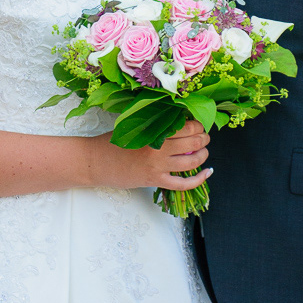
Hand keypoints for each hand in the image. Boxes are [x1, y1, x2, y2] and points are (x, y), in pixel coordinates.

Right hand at [85, 121, 210, 190]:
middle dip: (204, 138)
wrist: (95, 162)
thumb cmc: (112, 141)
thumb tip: (178, 119)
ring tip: (204, 151)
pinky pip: (183, 184)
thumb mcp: (133, 125)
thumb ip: (154, 122)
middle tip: (204, 136)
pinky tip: (207, 173)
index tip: (198, 124)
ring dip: (203, 155)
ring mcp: (157, 166)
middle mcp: (158, 148)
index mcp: (153, 130)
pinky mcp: (155, 181)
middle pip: (193, 142)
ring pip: (192, 162)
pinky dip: (199, 180)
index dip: (197, 124)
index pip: (186, 126)